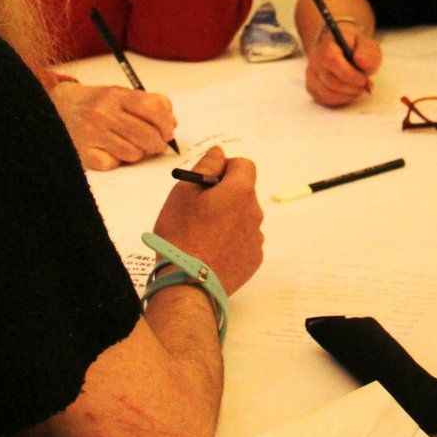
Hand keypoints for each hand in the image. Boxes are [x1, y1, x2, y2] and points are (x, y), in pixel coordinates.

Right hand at [50, 80, 176, 170]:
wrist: (61, 107)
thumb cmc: (99, 103)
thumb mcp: (123, 93)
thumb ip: (151, 103)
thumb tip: (171, 124)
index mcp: (116, 95)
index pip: (153, 108)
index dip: (166, 124)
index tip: (168, 132)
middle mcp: (103, 113)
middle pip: (147, 136)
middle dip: (158, 144)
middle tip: (156, 144)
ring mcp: (92, 133)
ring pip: (133, 153)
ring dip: (137, 152)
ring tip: (130, 144)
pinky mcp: (84, 152)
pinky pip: (113, 165)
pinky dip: (117, 161)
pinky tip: (111, 150)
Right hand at [152, 145, 264, 292]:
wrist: (187, 284)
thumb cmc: (181, 234)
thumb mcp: (184, 192)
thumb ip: (205, 166)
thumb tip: (220, 153)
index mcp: (241, 191)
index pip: (244, 165)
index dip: (225, 168)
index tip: (207, 181)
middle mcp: (255, 212)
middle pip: (243, 192)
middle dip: (224, 195)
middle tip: (198, 211)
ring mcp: (256, 238)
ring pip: (243, 217)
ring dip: (228, 218)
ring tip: (201, 235)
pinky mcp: (253, 259)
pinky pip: (244, 240)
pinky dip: (231, 240)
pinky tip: (210, 251)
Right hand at [304, 21, 381, 106]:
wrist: (343, 49)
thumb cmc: (356, 48)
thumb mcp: (367, 45)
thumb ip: (366, 52)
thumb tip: (361, 61)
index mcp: (327, 42)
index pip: (332, 61)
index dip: (350, 75)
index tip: (364, 79)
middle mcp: (314, 57)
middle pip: (331, 81)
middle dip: (352, 88)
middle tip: (364, 85)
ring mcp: (310, 72)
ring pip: (328, 94)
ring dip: (348, 95)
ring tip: (358, 88)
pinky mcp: (311, 85)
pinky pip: (325, 99)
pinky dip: (341, 99)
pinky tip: (349, 91)